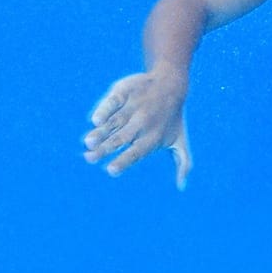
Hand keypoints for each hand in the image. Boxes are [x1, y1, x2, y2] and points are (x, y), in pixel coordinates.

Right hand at [83, 69, 192, 189]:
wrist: (171, 84)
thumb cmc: (173, 118)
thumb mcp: (180, 140)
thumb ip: (182, 163)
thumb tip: (182, 188)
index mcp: (152, 138)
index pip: (136, 152)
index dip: (123, 161)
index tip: (111, 170)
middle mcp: (141, 123)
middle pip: (121, 139)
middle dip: (105, 149)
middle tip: (89, 158)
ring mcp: (132, 107)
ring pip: (114, 122)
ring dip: (100, 132)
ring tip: (88, 142)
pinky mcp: (124, 92)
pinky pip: (113, 101)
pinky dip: (105, 109)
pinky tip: (96, 119)